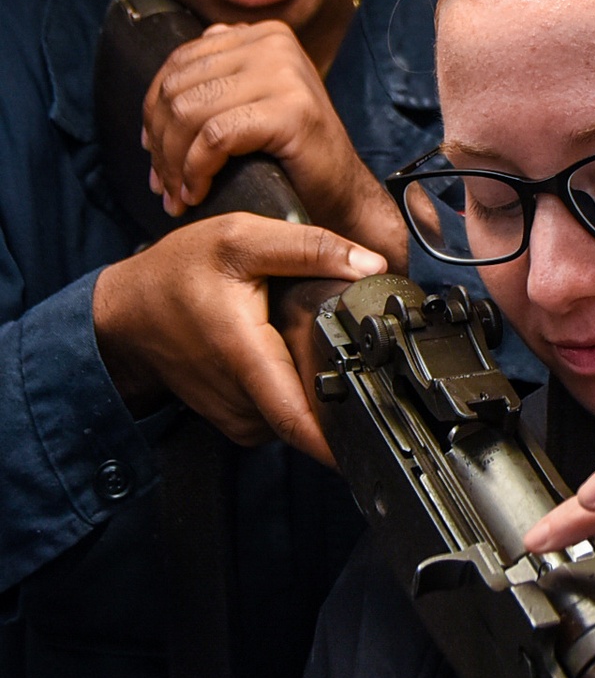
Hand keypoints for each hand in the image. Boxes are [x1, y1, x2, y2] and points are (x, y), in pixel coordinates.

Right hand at [93, 213, 386, 463]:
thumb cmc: (176, 274)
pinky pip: (281, 414)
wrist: (126, 314)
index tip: (384, 438)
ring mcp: (238, 415)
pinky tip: (288, 357)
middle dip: (344, 388)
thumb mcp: (241, 239)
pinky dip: (293, 389)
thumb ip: (309, 247)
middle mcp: (242, 400)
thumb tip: (370, 264)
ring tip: (312, 345)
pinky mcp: (237, 419)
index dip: (343, 438)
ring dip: (316, 387)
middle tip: (358, 352)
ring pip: (299, 414)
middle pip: (313, 413)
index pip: (300, 421)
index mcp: (247, 358)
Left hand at [142, 21, 408, 268]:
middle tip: (162, 186)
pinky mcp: (290, 110)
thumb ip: (217, 84)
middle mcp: (274, 43)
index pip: (180, 63)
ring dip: (172, 162)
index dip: (154, 112)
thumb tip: (156, 99)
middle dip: (160, 142)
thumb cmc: (292, 159)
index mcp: (262, 34)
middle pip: (179, 87)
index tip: (152, 154)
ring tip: (177, 195)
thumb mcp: (252, 106)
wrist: (344, 197)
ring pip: (190, 112)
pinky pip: (215, 136)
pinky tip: (197, 193)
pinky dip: (195, 169)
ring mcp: (285, 73)